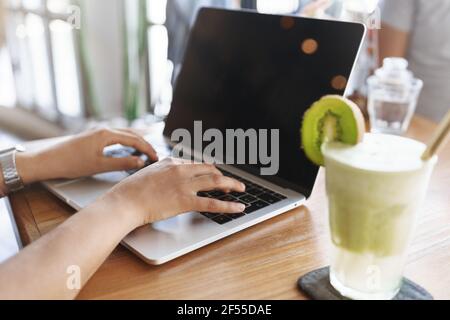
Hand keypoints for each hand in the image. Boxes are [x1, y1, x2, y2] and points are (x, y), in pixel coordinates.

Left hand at [16, 128, 157, 183]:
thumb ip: (121, 163)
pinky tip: (128, 149)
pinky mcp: (93, 136)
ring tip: (145, 152)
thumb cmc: (71, 163)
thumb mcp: (99, 166)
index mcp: (106, 134)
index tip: (156, 158)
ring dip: (136, 142)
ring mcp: (98, 132)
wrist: (48, 160)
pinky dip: (126, 142)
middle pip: (131, 134)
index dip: (147, 149)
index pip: (134, 140)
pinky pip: (116, 136)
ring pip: (124, 134)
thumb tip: (140, 162)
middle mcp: (104, 129)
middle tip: (154, 155)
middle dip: (145, 144)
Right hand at [100, 158, 246, 228]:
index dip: (208, 170)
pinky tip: (238, 207)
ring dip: (231, 185)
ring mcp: (183, 185)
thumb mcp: (146, 174)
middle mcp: (180, 170)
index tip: (214, 174)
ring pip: (215, 182)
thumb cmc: (130, 191)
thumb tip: (165, 178)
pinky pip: (211, 203)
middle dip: (223, 176)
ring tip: (241, 189)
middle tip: (231, 183)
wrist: (124, 201)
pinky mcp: (184, 201)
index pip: (195, 164)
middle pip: (209, 170)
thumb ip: (160, 173)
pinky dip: (228, 205)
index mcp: (170, 162)